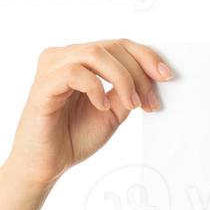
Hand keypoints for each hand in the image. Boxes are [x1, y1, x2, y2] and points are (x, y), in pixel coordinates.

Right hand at [5, 39, 170, 186]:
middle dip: (138, 73)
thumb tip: (152, 77)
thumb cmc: (73, 136)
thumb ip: (127, 91)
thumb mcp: (113, 112)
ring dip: (121, 78)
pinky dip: (95, 88)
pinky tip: (101, 106)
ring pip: (95, 53)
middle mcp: (64, 57)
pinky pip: (73, 73)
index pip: (118, 45)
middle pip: (111, 46)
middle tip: (147, 102)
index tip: (167, 77)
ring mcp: (51, 69)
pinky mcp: (42, 86)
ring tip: (130, 104)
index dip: (146, 57)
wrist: (47, 164)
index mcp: (80, 60)